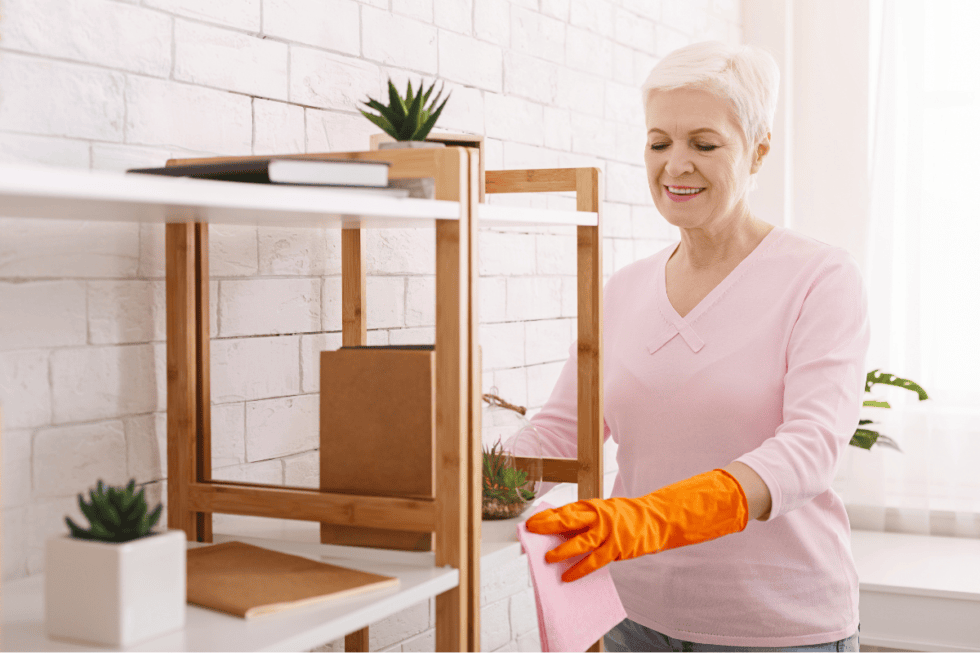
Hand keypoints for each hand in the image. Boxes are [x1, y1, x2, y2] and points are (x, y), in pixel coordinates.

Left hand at [524, 469, 748, 582]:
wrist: (658, 519)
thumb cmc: (627, 517)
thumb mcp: (604, 512)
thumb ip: (584, 520)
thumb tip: (559, 530)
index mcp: (593, 505)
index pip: (565, 510)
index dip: (546, 516)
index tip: (530, 523)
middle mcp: (599, 516)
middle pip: (568, 520)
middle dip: (547, 526)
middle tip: (531, 533)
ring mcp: (609, 532)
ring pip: (580, 542)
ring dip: (562, 551)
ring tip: (547, 559)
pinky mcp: (618, 548)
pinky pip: (595, 561)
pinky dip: (580, 570)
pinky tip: (568, 576)